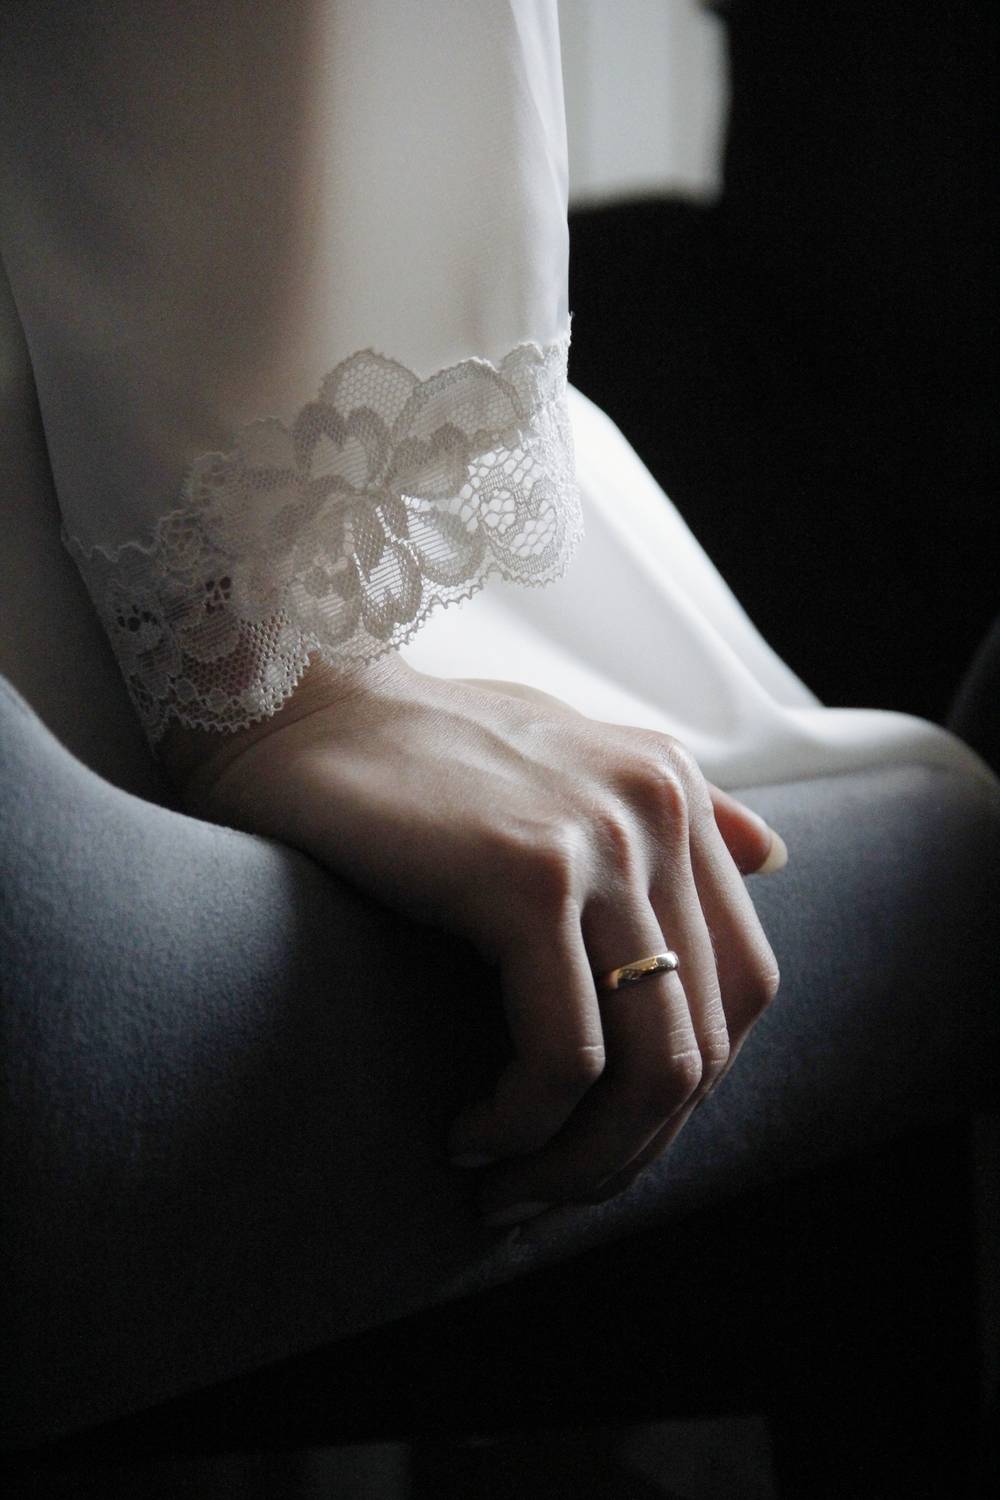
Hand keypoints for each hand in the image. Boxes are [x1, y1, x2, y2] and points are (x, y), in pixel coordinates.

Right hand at [170, 655, 783, 1226]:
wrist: (297, 706)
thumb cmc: (411, 749)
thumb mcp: (565, 752)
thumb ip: (667, 811)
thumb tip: (773, 854)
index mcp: (674, 791)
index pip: (741, 987)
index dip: (684, 1092)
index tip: (601, 1141)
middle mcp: (659, 810)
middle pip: (708, 1040)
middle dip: (633, 1149)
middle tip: (551, 1194)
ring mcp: (603, 841)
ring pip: (654, 1066)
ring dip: (584, 1161)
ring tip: (508, 1190)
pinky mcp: (529, 875)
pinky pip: (565, 1054)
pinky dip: (526, 1123)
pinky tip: (472, 1136)